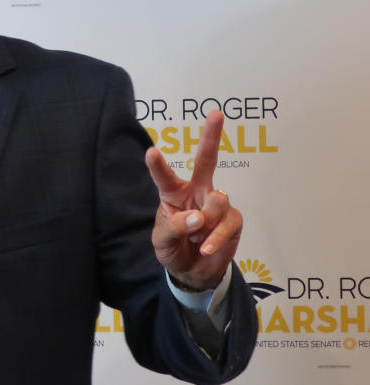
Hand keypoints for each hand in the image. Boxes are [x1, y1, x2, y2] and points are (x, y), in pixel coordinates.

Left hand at [145, 110, 242, 290]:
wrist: (193, 272)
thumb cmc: (173, 248)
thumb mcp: (162, 241)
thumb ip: (174, 228)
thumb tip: (197, 218)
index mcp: (173, 193)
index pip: (165, 177)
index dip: (158, 165)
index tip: (151, 151)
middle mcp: (197, 192)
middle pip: (206, 160)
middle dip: (211, 137)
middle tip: (215, 113)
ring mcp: (217, 204)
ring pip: (218, 201)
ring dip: (206, 222)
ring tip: (197, 237)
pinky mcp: (233, 220)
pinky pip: (228, 223)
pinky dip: (216, 238)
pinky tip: (206, 247)